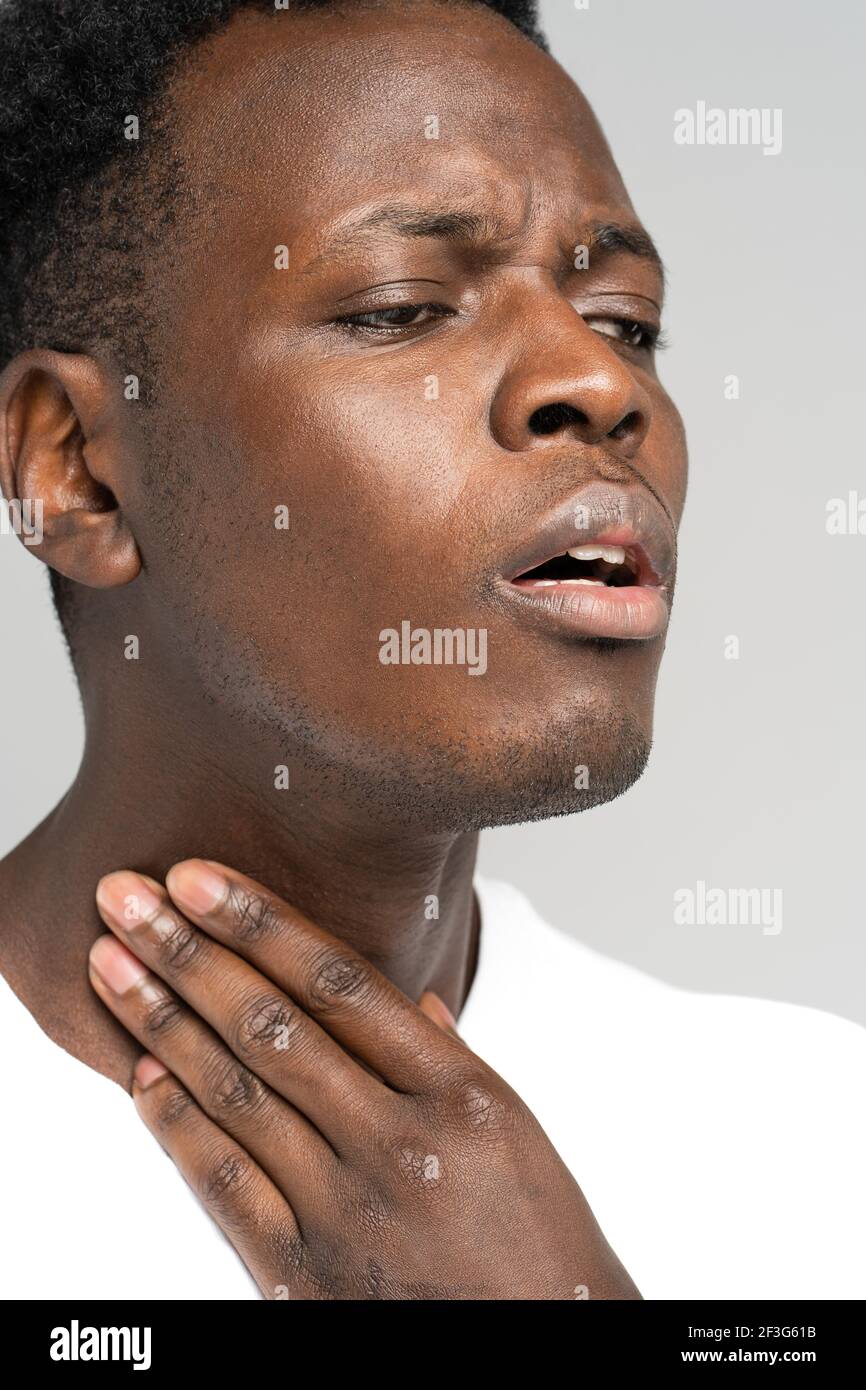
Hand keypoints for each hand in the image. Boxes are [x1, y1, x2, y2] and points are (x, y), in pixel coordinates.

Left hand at [89, 861, 639, 1300]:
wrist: (544, 1353)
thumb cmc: (537, 1240)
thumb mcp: (517, 1131)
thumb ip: (452, 1058)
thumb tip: (413, 1000)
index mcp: (460, 1093)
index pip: (340, 983)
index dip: (261, 923)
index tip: (201, 877)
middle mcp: (399, 1142)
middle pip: (272, 1026)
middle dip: (188, 953)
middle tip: (127, 896)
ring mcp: (347, 1210)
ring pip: (236, 1093)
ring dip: (162, 1021)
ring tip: (112, 964)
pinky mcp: (304, 1274)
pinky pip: (224, 1186)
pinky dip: (176, 1126)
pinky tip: (143, 1076)